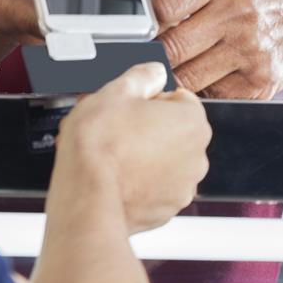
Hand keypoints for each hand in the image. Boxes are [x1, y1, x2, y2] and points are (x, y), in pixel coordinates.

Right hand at [54, 62, 210, 233]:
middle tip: (116, 131)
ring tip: (112, 157)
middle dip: (148, 130)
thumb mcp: (114, 92)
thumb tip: (153, 73)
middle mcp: (196, 156)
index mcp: (191, 121)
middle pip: (173, 132)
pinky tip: (116, 178)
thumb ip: (142, 76)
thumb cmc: (99, 147)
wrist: (86, 196)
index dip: (150, 100)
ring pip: (165, 162)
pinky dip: (140, 184)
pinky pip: (156, 189)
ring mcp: (183, 186)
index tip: (130, 107)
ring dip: (145, 157)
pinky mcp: (166, 210)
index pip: (179, 99)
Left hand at [150, 0, 282, 98]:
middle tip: (159, 46)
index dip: (148, 17)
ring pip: (186, 76)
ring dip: (178, 71)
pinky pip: (212, 94)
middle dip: (158, 49)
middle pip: (170, 45)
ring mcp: (252, 50)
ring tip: (184, 60)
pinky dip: (205, 86)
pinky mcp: (261, 82)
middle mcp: (239, 11)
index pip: (161, 5)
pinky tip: (212, 71)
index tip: (149, 21)